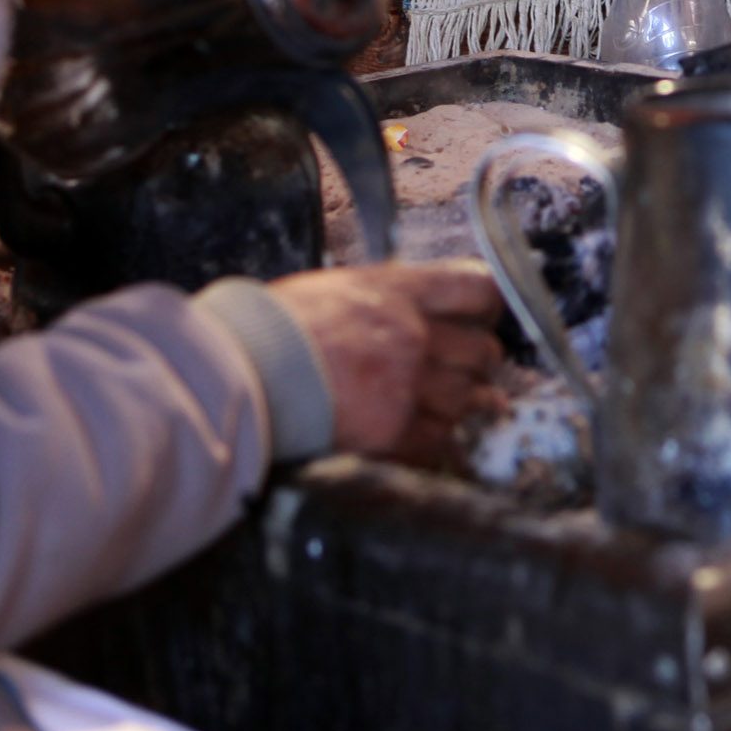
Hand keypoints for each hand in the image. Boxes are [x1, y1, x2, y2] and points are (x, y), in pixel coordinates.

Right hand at [266, 262, 506, 466]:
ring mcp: (407, 385)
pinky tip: (427, 436)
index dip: (489, 308)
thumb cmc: (275, 329)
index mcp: (399, 290)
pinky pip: (441, 439)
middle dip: (477, 363)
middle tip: (465, 371)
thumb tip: (422, 316)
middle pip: (482, 351)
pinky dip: (440, 440)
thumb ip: (388, 301)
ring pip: (468, 398)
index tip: (484, 319)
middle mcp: (413, 334)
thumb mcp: (337, 290)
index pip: (478, 290)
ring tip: (449, 406)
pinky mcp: (395, 431)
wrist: (242, 374)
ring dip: (462, 404)